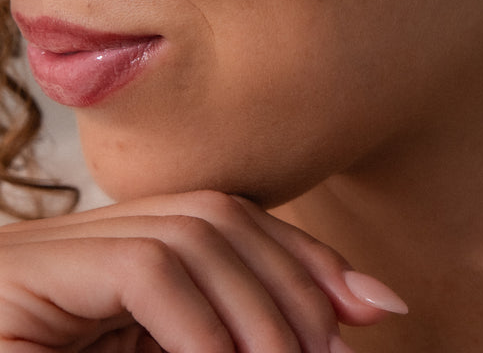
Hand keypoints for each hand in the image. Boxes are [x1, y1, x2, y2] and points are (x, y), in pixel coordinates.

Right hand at [0, 189, 405, 351]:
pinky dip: (199, 327)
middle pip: (222, 216)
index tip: (374, 305)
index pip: (233, 222)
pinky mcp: (31, 276)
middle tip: (335, 352)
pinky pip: (147, 272)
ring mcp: (53, 251)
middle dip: (292, 278)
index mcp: (122, 256)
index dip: (305, 257)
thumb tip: (339, 334)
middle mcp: (90, 237)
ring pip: (192, 233)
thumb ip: (219, 339)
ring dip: (255, 305)